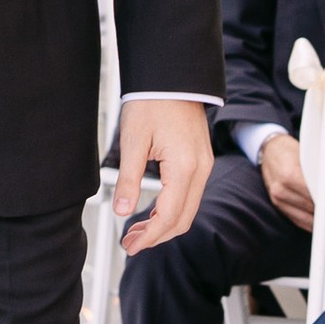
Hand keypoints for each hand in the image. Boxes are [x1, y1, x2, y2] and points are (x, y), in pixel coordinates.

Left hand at [116, 99, 211, 254]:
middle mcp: (201, 170)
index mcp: (184, 168)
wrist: (172, 77)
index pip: (169, 217)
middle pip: (183, 219)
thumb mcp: (132, 142)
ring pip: (188, 209)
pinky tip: (152, 211)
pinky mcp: (200, 160)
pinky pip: (190, 194)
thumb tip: (121, 210)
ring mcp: (204, 165)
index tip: (130, 247)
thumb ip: (127, 179)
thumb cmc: (152, 102)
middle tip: (131, 244)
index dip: (149, 237)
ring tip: (137, 231)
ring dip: (164, 224)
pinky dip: (172, 209)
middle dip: (157, 236)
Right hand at [256, 131, 317, 233]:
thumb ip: (320, 171)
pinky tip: (324, 221)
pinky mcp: (278, 206)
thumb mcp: (306, 155)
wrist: (269, 151)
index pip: (315, 194)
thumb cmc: (290, 151)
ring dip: (321, 218)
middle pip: (312, 208)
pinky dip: (312, 222)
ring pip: (306, 218)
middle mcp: (281, 190)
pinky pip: (298, 221)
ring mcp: (278, 200)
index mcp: (289, 176)